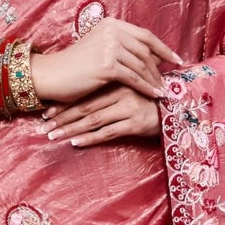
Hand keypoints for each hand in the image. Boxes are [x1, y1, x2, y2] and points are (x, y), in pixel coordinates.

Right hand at [30, 17, 181, 104]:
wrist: (52, 75)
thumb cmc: (75, 66)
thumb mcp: (99, 48)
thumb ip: (122, 47)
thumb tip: (152, 57)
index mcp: (112, 24)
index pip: (145, 35)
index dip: (163, 48)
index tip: (177, 59)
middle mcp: (112, 31)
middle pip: (146, 51)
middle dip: (161, 68)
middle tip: (171, 81)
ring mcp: (110, 47)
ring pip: (142, 65)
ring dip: (155, 80)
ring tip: (164, 91)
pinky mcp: (107, 65)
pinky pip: (134, 78)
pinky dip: (146, 87)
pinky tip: (154, 95)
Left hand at [45, 88, 161, 146]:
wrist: (180, 109)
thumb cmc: (153, 100)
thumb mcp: (133, 88)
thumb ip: (114, 88)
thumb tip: (88, 97)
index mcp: (118, 81)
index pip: (85, 94)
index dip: (65, 103)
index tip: (47, 111)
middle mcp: (121, 92)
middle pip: (85, 107)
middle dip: (62, 117)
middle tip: (44, 126)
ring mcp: (128, 108)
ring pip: (93, 120)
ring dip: (71, 129)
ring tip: (53, 136)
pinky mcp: (135, 123)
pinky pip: (108, 132)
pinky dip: (90, 138)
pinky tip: (76, 143)